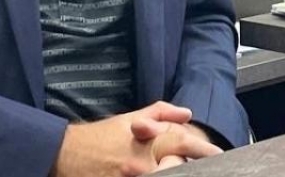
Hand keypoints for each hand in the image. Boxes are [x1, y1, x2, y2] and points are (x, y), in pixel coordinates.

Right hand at [51, 101, 219, 176]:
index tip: (218, 153)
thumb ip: (160, 113)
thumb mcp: (128, 119)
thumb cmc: (99, 137)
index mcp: (144, 140)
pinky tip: (160, 173)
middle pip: (177, 166)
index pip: (180, 140)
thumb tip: (187, 114)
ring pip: (164, 174)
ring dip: (173, 171)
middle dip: (190, 165)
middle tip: (202, 166)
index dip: (202, 148)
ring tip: (182, 168)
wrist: (66, 154)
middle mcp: (140, 162)